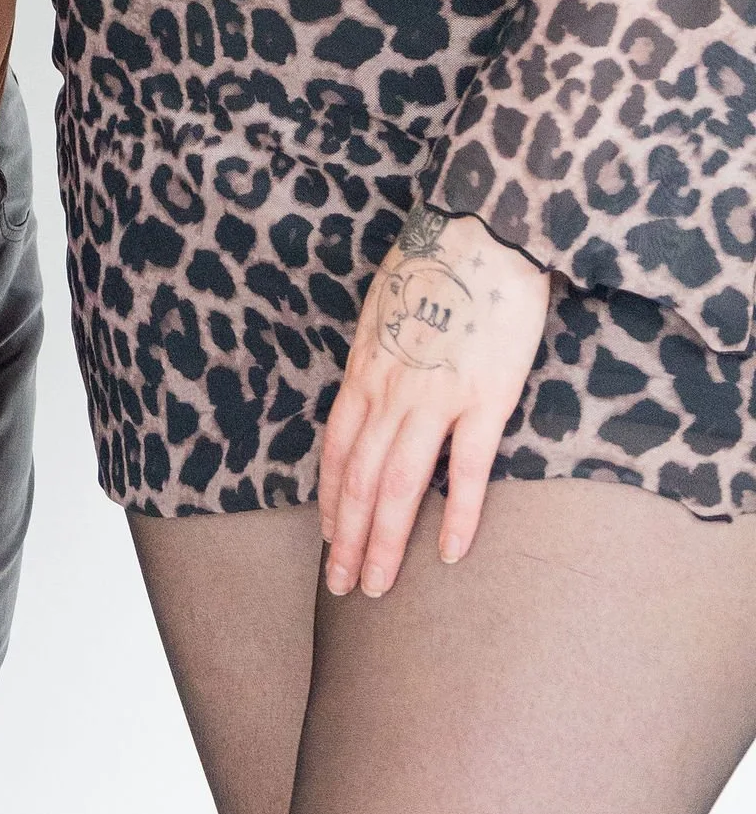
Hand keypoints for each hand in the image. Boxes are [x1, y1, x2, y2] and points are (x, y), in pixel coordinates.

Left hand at [317, 202, 549, 595]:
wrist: (483, 226)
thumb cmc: (437, 262)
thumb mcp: (385, 309)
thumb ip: (378, 355)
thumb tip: (371, 389)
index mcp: (366, 366)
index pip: (336, 450)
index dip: (329, 502)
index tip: (327, 542)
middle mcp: (390, 388)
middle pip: (359, 479)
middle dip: (348, 539)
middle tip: (345, 587)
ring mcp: (436, 395)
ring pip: (399, 484)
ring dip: (387, 542)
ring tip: (380, 587)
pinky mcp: (485, 397)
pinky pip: (466, 469)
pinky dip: (455, 516)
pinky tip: (451, 553)